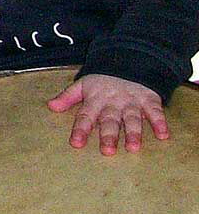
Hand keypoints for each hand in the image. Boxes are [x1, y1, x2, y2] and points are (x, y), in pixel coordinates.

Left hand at [48, 74, 169, 155]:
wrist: (127, 61)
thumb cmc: (102, 80)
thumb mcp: (83, 85)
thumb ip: (67, 97)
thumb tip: (50, 106)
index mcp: (95, 101)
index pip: (85, 117)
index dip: (80, 130)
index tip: (76, 143)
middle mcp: (113, 103)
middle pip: (110, 121)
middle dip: (108, 135)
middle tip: (107, 151)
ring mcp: (132, 102)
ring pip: (132, 118)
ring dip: (134, 132)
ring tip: (133, 147)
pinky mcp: (149, 100)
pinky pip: (155, 111)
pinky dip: (160, 122)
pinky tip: (163, 135)